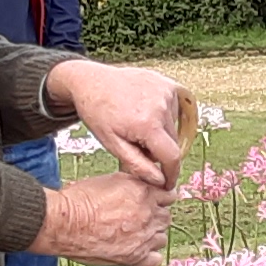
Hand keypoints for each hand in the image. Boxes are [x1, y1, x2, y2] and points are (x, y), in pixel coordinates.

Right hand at [33, 173, 171, 265]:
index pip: (169, 196)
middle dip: (154, 217)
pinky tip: (135, 251)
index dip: (159, 199)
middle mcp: (149, 213)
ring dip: (151, 236)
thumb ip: (133, 183)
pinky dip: (148, 257)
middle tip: (137, 219)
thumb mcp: (111, 179)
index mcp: (144, 192)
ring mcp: (145, 237)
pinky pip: (156, 259)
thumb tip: (141, 186)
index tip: (152, 203)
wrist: (65, 223)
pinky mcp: (136, 257)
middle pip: (165, 217)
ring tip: (132, 235)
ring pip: (161, 237)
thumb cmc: (80, 200)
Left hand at [49, 58, 191, 182]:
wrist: (92, 82)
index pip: (172, 157)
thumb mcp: (112, 144)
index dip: (172, 173)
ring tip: (137, 126)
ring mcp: (167, 92)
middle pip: (173, 143)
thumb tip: (160, 180)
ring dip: (160, 133)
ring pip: (173, 127)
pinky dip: (163, 117)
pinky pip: (174, 110)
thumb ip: (138, 165)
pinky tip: (144, 113)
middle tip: (137, 145)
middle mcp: (162, 106)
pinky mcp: (168, 84)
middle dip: (159, 151)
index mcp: (148, 124)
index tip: (168, 183)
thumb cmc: (98, 112)